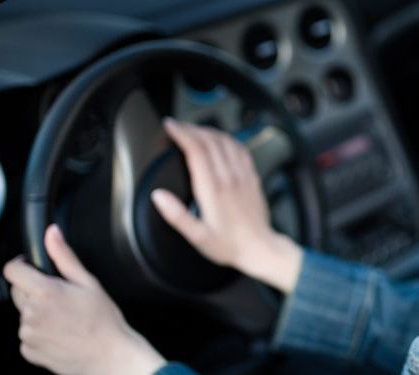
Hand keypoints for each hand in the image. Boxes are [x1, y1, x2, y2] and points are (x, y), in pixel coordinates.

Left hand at [3, 224, 164, 374]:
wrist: (108, 357)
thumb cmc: (104, 322)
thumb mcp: (89, 283)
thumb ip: (64, 256)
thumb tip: (52, 234)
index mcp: (45, 293)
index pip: (12, 270)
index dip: (21, 265)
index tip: (31, 267)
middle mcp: (32, 313)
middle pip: (18, 292)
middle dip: (34, 290)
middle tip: (60, 297)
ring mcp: (28, 334)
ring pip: (24, 314)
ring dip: (38, 312)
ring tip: (64, 319)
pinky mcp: (29, 350)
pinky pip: (28, 335)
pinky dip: (40, 332)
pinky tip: (60, 333)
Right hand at [150, 118, 302, 292]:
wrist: (261, 248)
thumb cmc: (229, 245)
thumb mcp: (197, 237)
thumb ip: (177, 216)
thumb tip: (158, 196)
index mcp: (213, 190)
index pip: (196, 151)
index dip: (182, 134)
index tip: (170, 126)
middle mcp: (229, 178)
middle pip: (210, 141)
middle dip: (191, 128)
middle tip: (177, 125)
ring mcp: (243, 176)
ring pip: (226, 141)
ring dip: (209, 131)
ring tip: (194, 129)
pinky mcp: (253, 178)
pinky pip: (241, 150)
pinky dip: (227, 139)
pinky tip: (220, 140)